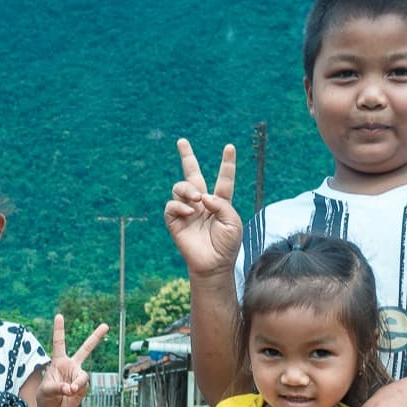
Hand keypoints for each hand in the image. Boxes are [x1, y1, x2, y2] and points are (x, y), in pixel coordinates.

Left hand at [35, 314, 107, 406]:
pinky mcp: (83, 387)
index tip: (59, 315)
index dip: (59, 329)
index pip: (59, 343)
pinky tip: (70, 394)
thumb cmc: (46, 398)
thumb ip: (57, 387)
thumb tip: (71, 388)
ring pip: (83, 376)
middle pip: (85, 349)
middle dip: (96, 337)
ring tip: (69, 390)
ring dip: (77, 383)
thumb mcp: (46, 390)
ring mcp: (78, 376)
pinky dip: (77, 390)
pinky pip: (83, 386)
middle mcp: (70, 366)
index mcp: (58, 362)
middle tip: (106, 325)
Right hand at [165, 139, 242, 276]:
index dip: (226, 164)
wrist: (213, 265)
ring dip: (188, 189)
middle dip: (187, 157)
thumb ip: (222, 204)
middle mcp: (202, 203)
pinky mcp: (175, 221)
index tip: (229, 147)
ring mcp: (188, 211)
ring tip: (196, 199)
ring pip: (181, 187)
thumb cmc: (227, 245)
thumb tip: (201, 196)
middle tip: (182, 141)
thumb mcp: (233, 222)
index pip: (223, 179)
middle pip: (192, 174)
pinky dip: (181, 206)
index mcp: (220, 202)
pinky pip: (172, 205)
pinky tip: (190, 212)